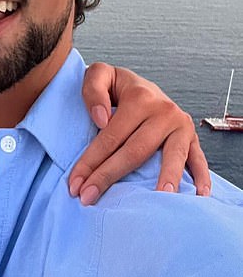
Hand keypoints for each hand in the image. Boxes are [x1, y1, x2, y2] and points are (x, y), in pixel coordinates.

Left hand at [70, 63, 210, 204]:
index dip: (91, 161)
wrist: (141, 84)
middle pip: (134, 151)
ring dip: (164, 180)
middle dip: (109, 177)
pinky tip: (198, 196)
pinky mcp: (192, 137)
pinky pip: (198, 159)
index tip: (74, 184)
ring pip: (170, 157)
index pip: (110, 136)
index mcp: (139, 97)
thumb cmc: (116, 86)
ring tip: (156, 201)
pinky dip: (201, 177)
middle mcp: (164, 111)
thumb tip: (102, 120)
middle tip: (88, 198)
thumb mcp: (100, 75)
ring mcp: (181, 125)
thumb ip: (93, 90)